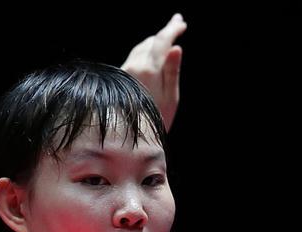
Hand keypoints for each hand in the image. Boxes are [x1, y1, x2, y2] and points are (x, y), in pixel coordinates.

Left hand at [121, 13, 187, 130]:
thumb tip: (176, 47)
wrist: (129, 138)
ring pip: (141, 48)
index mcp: (149, 69)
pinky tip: (151, 54)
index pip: (161, 41)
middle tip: (177, 25)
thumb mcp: (171, 98)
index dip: (172, 29)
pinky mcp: (120, 78)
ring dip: (154, 41)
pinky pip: (134, 57)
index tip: (181, 22)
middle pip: (150, 42)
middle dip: (164, 33)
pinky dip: (145, 51)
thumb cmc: (157, 120)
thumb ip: (172, 71)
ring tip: (165, 37)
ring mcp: (125, 71)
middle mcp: (133, 66)